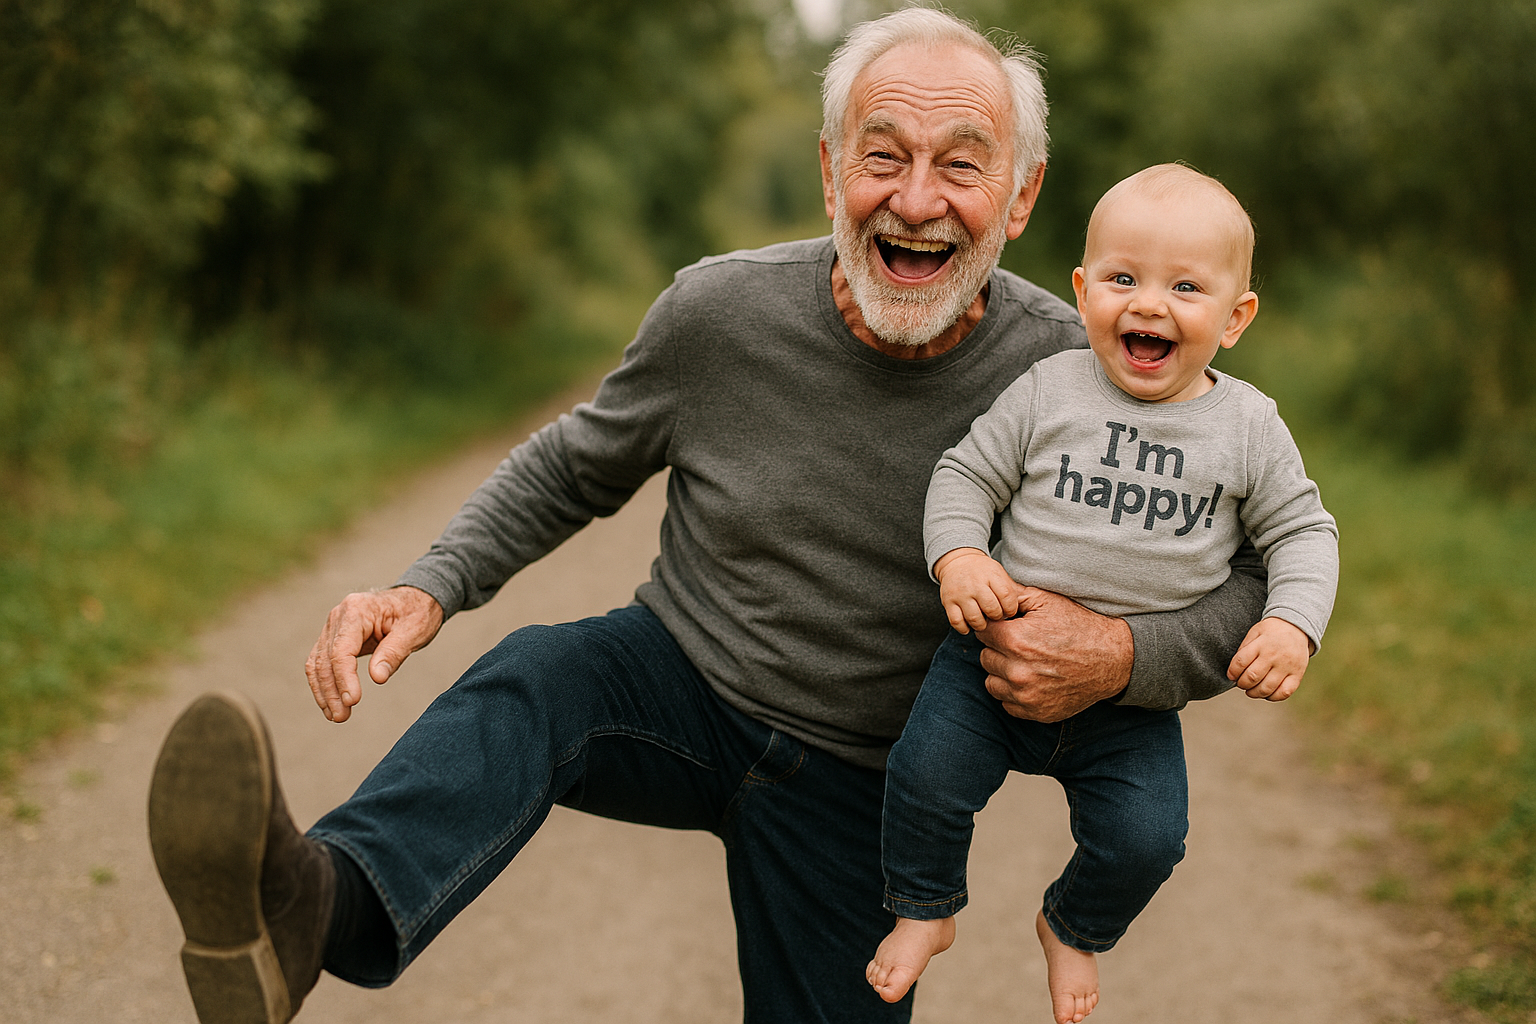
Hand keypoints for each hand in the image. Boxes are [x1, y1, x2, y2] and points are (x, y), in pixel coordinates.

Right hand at [305, 586, 443, 721]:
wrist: (415, 599)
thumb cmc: (416, 612)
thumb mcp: (414, 630)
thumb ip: (394, 652)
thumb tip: (377, 678)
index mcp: (357, 610)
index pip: (341, 649)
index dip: (344, 678)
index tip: (353, 701)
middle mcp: (339, 616)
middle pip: (325, 659)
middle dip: (331, 691)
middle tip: (342, 717)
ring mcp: (333, 626)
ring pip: (317, 663)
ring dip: (324, 691)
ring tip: (336, 716)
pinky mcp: (334, 637)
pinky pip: (321, 662)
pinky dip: (324, 683)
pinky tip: (331, 703)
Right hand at [934, 548, 1028, 633]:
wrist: (958, 562)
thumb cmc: (983, 571)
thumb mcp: (998, 573)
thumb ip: (1009, 589)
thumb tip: (1025, 607)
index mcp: (991, 576)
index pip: (1007, 597)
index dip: (1011, 608)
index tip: (1008, 610)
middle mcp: (975, 585)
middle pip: (992, 610)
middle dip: (997, 617)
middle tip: (996, 615)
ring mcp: (960, 594)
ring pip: (975, 619)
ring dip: (982, 625)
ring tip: (983, 621)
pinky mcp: (948, 602)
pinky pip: (957, 622)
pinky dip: (965, 628)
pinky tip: (969, 625)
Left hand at [974, 588, 1132, 721]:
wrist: (1112, 659)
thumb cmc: (1078, 626)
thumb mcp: (1047, 601)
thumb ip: (1012, 596)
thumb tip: (988, 594)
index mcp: (1016, 641)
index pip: (983, 632)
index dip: (995, 627)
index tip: (1008, 627)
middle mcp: (1018, 672)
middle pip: (986, 657)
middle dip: (998, 649)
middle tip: (1021, 645)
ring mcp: (1027, 695)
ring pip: (992, 683)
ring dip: (1003, 673)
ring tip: (1024, 663)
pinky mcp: (1037, 712)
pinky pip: (1008, 703)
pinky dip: (1015, 693)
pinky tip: (1033, 680)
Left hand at [1226, 616, 1310, 700]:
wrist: (1296, 627)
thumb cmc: (1271, 632)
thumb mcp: (1255, 632)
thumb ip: (1244, 649)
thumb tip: (1235, 669)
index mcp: (1261, 644)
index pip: (1241, 662)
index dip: (1232, 672)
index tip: (1231, 675)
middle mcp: (1274, 656)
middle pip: (1252, 677)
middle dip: (1242, 684)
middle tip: (1241, 683)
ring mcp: (1287, 666)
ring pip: (1267, 688)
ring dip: (1254, 693)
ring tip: (1250, 690)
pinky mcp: (1297, 674)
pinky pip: (1285, 692)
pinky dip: (1273, 697)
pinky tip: (1267, 694)